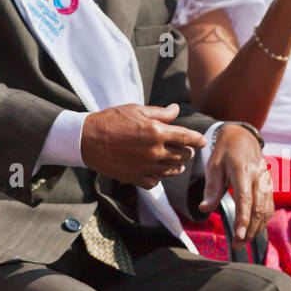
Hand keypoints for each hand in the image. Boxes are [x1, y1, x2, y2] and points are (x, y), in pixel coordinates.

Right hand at [81, 103, 207, 188]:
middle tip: (186, 148)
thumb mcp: (136, 110)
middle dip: (188, 151)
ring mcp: (146, 167)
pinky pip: (156, 181)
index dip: (198, 139)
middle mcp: (155, 151)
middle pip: (183, 155)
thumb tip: (176, 110)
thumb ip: (160, 113)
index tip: (203, 141)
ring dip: (177, 164)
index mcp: (156, 132)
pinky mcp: (137, 178)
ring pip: (172, 170)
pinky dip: (159, 176)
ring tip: (177, 161)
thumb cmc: (111, 121)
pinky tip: (157, 170)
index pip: (186, 137)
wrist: (88, 140)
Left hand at [199, 124, 273, 240]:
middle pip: (258, 208)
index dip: (243, 218)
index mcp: (242, 170)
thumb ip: (211, 188)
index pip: (245, 198)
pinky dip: (263, 222)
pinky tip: (253, 231)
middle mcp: (258, 177)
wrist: (242, 137)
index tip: (239, 235)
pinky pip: (269, 207)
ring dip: (256, 229)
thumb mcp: (213, 166)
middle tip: (237, 245)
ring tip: (243, 242)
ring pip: (266, 210)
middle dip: (249, 230)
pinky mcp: (269, 186)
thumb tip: (204, 209)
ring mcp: (266, 182)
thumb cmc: (224, 152)